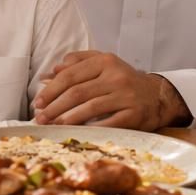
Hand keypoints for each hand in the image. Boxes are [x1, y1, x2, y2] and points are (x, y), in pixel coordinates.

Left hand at [32, 51, 186, 130]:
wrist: (158, 95)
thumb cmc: (123, 80)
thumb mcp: (102, 64)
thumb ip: (76, 64)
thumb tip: (48, 74)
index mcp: (105, 61)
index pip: (71, 75)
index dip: (51, 90)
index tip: (37, 102)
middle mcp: (116, 76)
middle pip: (77, 92)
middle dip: (54, 107)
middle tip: (40, 118)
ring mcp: (126, 96)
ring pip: (89, 108)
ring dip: (66, 119)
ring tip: (52, 126)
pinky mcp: (134, 115)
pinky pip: (107, 124)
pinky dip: (89, 129)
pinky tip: (75, 133)